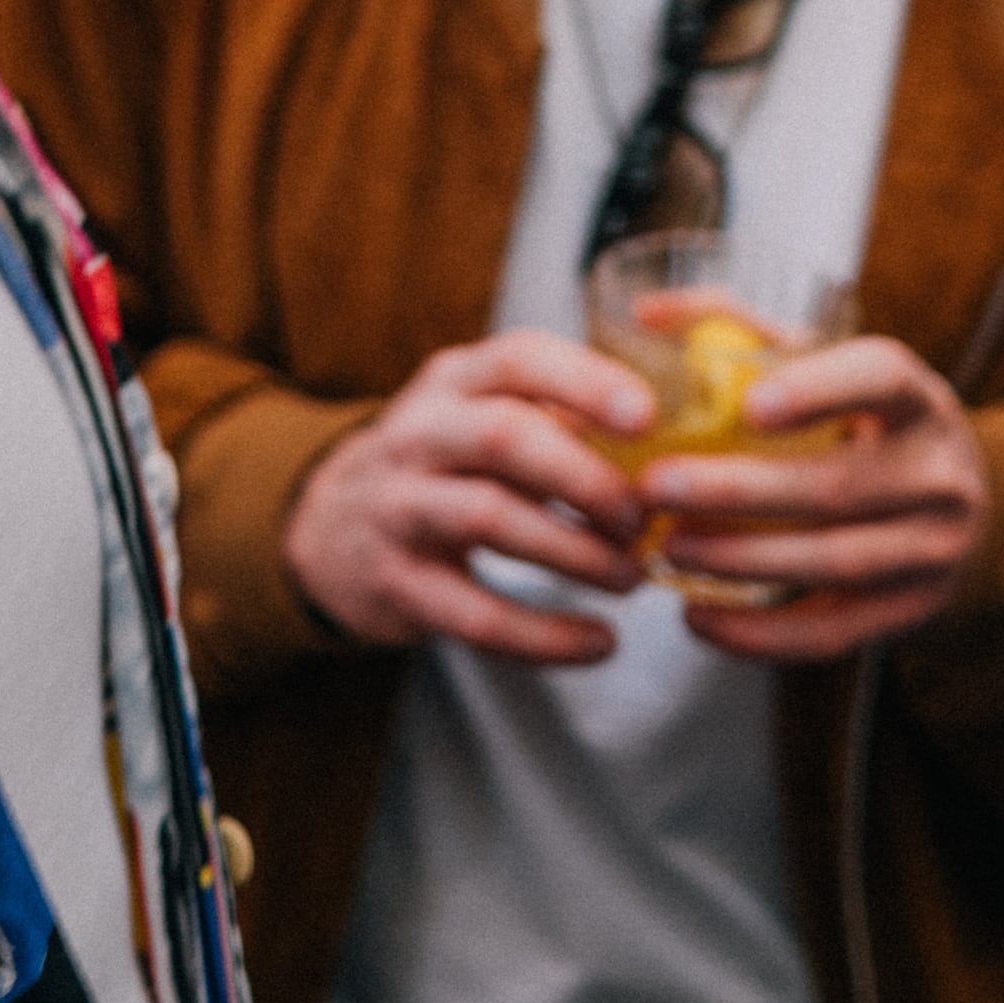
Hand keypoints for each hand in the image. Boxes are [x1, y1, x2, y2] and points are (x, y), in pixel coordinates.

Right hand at [281, 330, 654, 662]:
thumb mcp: (482, 418)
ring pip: (489, 518)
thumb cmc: (446, 467)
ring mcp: (400, 507)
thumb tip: (673, 443)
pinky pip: (476, 615)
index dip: (586, 383)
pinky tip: (599, 643)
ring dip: (574, 551)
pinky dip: (545, 635)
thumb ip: (560, 419)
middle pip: (504, 437)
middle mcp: (419, 434)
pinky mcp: (397, 583)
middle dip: (586, 478)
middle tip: (642, 517)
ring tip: (631, 577)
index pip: (517, 359)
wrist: (330, 529)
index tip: (647, 418)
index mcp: (453, 382)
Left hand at [639, 334, 991, 663]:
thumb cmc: (863, 425)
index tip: (750, 405)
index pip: (882, 379)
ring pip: (831, 562)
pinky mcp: (910, 614)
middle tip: (656, 487)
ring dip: (739, 560)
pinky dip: (758, 634)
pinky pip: (830, 633)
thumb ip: (741, 332)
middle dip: (738, 492)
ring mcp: (932, 552)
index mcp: (917, 399)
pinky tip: (697, 618)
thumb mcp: (828, 367)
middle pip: (837, 487)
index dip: (819, 390)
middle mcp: (939, 474)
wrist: (961, 513)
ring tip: (666, 548)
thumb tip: (644, 314)